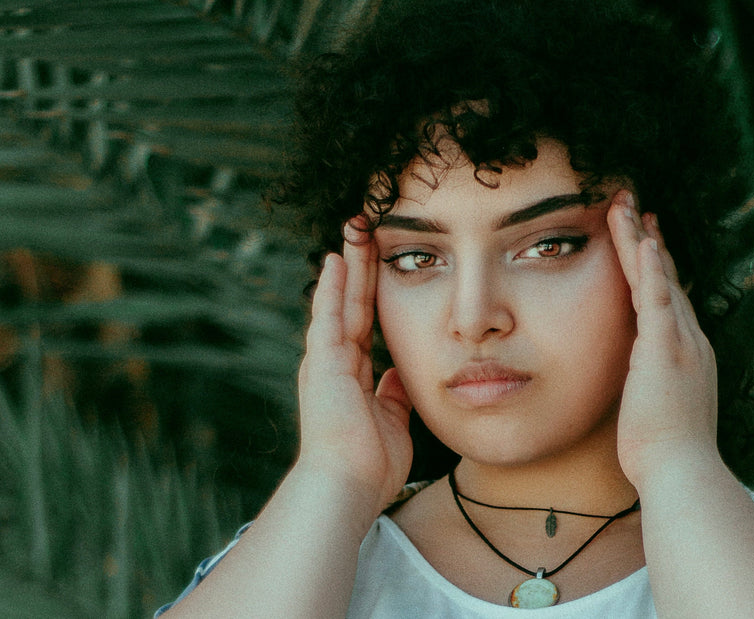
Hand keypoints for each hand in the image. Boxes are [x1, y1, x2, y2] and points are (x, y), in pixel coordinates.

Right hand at [295, 219, 413, 520]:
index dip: (373, 293)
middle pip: (353, 304)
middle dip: (361, 267)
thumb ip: (394, 398)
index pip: (365, 323)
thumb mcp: (393, 424)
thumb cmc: (369, 466)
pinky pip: (328, 316)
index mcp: (353, 377)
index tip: (381, 263)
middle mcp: (335, 364)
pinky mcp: (321, 363)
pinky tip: (338, 258)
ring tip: (356, 228)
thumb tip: (399, 378)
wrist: (346, 487)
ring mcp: (326, 361)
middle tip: (366, 229)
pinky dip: (333, 287)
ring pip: (341, 301)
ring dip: (350, 264)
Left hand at [607, 190, 720, 485]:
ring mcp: (681, 343)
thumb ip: (649, 389)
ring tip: (624, 206)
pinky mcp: (666, 350)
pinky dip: (650, 268)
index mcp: (686, 355)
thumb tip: (640, 389)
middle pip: (664, 279)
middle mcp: (690, 341)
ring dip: (639, 240)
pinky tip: (643, 239)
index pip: (667, 300)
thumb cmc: (665, 455)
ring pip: (658, 278)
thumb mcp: (656, 412)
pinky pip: (657, 299)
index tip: (643, 240)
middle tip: (634, 206)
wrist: (682, 472)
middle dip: (647, 241)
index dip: (654, 268)